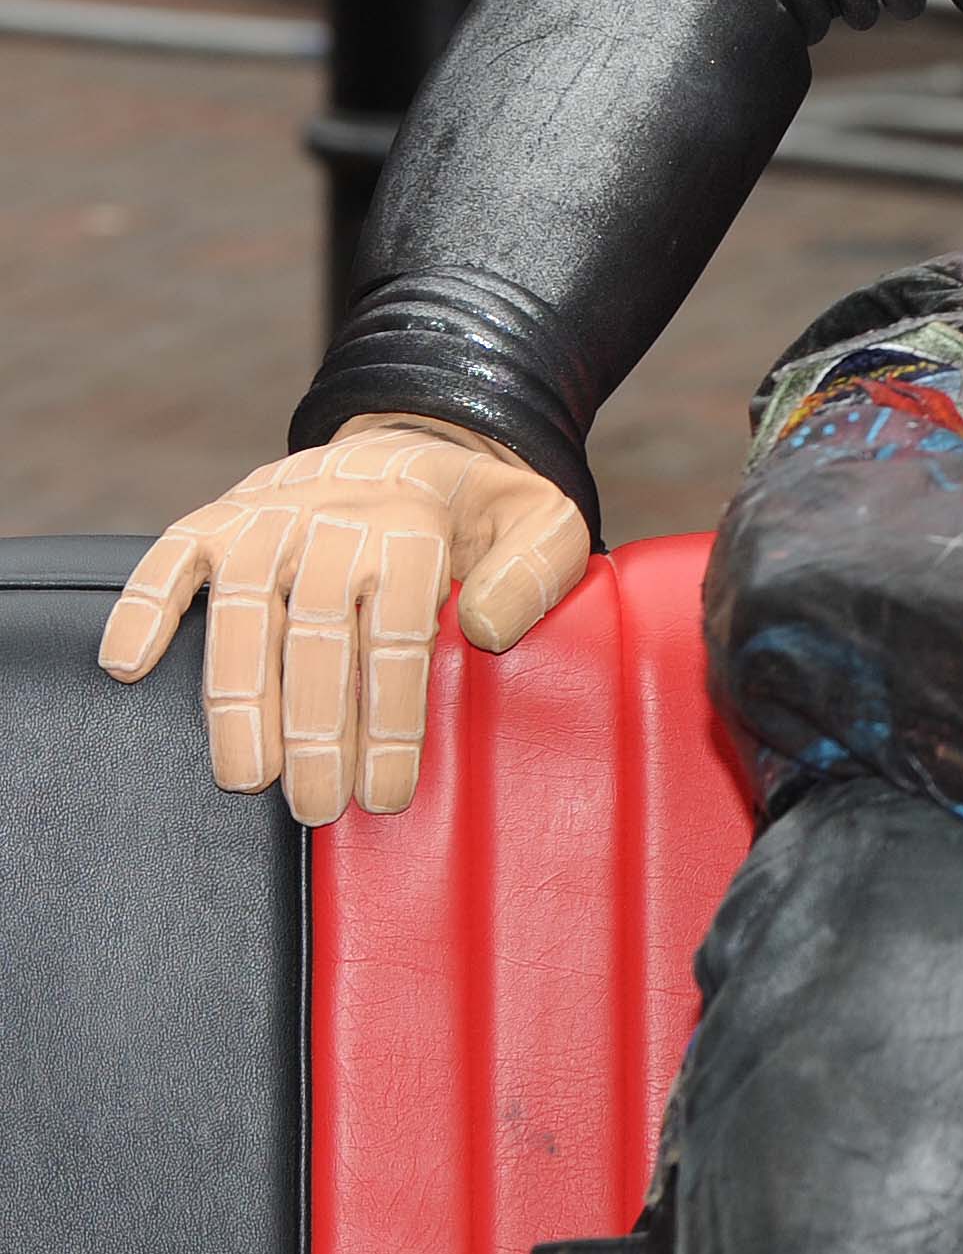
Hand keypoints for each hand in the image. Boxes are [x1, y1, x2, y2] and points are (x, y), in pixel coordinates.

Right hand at [96, 414, 591, 823]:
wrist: (411, 448)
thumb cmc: (477, 513)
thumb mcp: (543, 522)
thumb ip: (537, 569)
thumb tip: (482, 627)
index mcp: (411, 526)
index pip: (396, 632)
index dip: (390, 718)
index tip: (386, 790)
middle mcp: (331, 519)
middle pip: (316, 634)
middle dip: (316, 729)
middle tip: (317, 805)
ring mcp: (266, 519)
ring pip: (242, 612)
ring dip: (238, 698)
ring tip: (245, 776)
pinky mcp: (214, 521)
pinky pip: (168, 560)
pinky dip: (143, 607)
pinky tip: (128, 666)